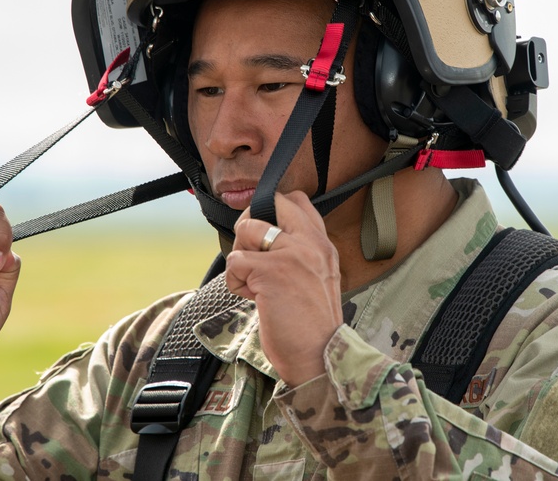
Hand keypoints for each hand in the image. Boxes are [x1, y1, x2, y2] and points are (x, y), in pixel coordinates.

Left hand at [226, 191, 342, 386]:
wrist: (319, 356)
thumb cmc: (312, 325)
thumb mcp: (318, 277)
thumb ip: (299, 252)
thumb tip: (263, 238)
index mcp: (322, 244)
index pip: (297, 201)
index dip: (272, 210)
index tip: (265, 236)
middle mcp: (310, 243)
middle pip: (271, 203)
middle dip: (251, 222)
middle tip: (250, 249)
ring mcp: (291, 254)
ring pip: (247, 229)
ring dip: (241, 256)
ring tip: (253, 281)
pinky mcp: (270, 271)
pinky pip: (235, 261)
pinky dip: (235, 281)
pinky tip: (252, 297)